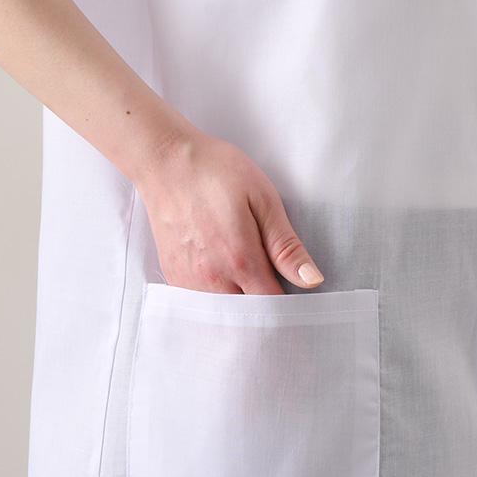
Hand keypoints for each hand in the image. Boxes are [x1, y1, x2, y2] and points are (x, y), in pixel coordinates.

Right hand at [134, 123, 323, 294]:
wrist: (165, 161)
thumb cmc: (217, 173)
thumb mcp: (263, 201)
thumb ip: (286, 247)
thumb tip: (312, 281)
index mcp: (241, 260)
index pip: (273, 306)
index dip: (288, 304)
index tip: (294, 290)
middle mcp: (212, 279)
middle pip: (248, 315)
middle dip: (264, 306)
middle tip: (270, 279)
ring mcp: (189, 281)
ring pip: (224, 312)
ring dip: (240, 302)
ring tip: (244, 270)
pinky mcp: (174, 276)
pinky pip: (202, 302)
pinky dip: (217, 296)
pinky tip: (222, 270)